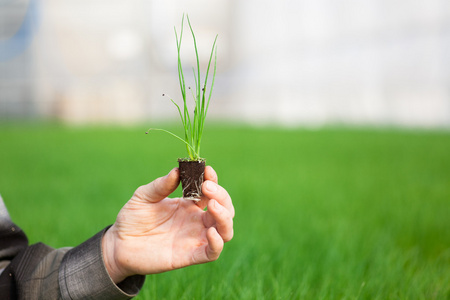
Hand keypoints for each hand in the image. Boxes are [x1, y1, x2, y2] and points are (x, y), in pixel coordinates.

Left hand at [102, 166, 233, 282]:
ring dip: (225, 217)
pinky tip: (211, 232)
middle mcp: (196, 220)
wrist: (119, 245)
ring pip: (225, 230)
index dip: (212, 179)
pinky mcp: (189, 256)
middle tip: (207, 187)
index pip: (210, 191)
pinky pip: (212, 252)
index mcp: (188, 204)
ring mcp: (195, 238)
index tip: (206, 170)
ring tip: (213, 206)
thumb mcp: (144, 196)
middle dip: (221, 195)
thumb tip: (177, 171)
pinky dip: (217, 242)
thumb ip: (160, 185)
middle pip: (224, 208)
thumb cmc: (132, 218)